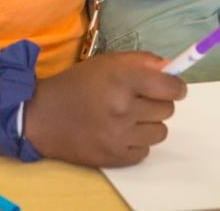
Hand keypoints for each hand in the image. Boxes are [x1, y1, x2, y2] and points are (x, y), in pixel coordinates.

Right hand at [27, 51, 185, 166]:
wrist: (44, 116)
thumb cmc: (78, 83)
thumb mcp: (108, 62)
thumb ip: (142, 61)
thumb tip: (172, 68)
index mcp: (122, 80)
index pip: (170, 87)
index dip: (176, 86)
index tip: (173, 87)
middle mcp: (123, 109)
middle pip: (167, 110)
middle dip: (157, 102)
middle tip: (139, 99)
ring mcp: (119, 136)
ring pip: (160, 132)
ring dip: (149, 123)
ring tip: (129, 116)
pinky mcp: (115, 158)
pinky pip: (145, 151)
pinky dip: (137, 142)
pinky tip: (120, 132)